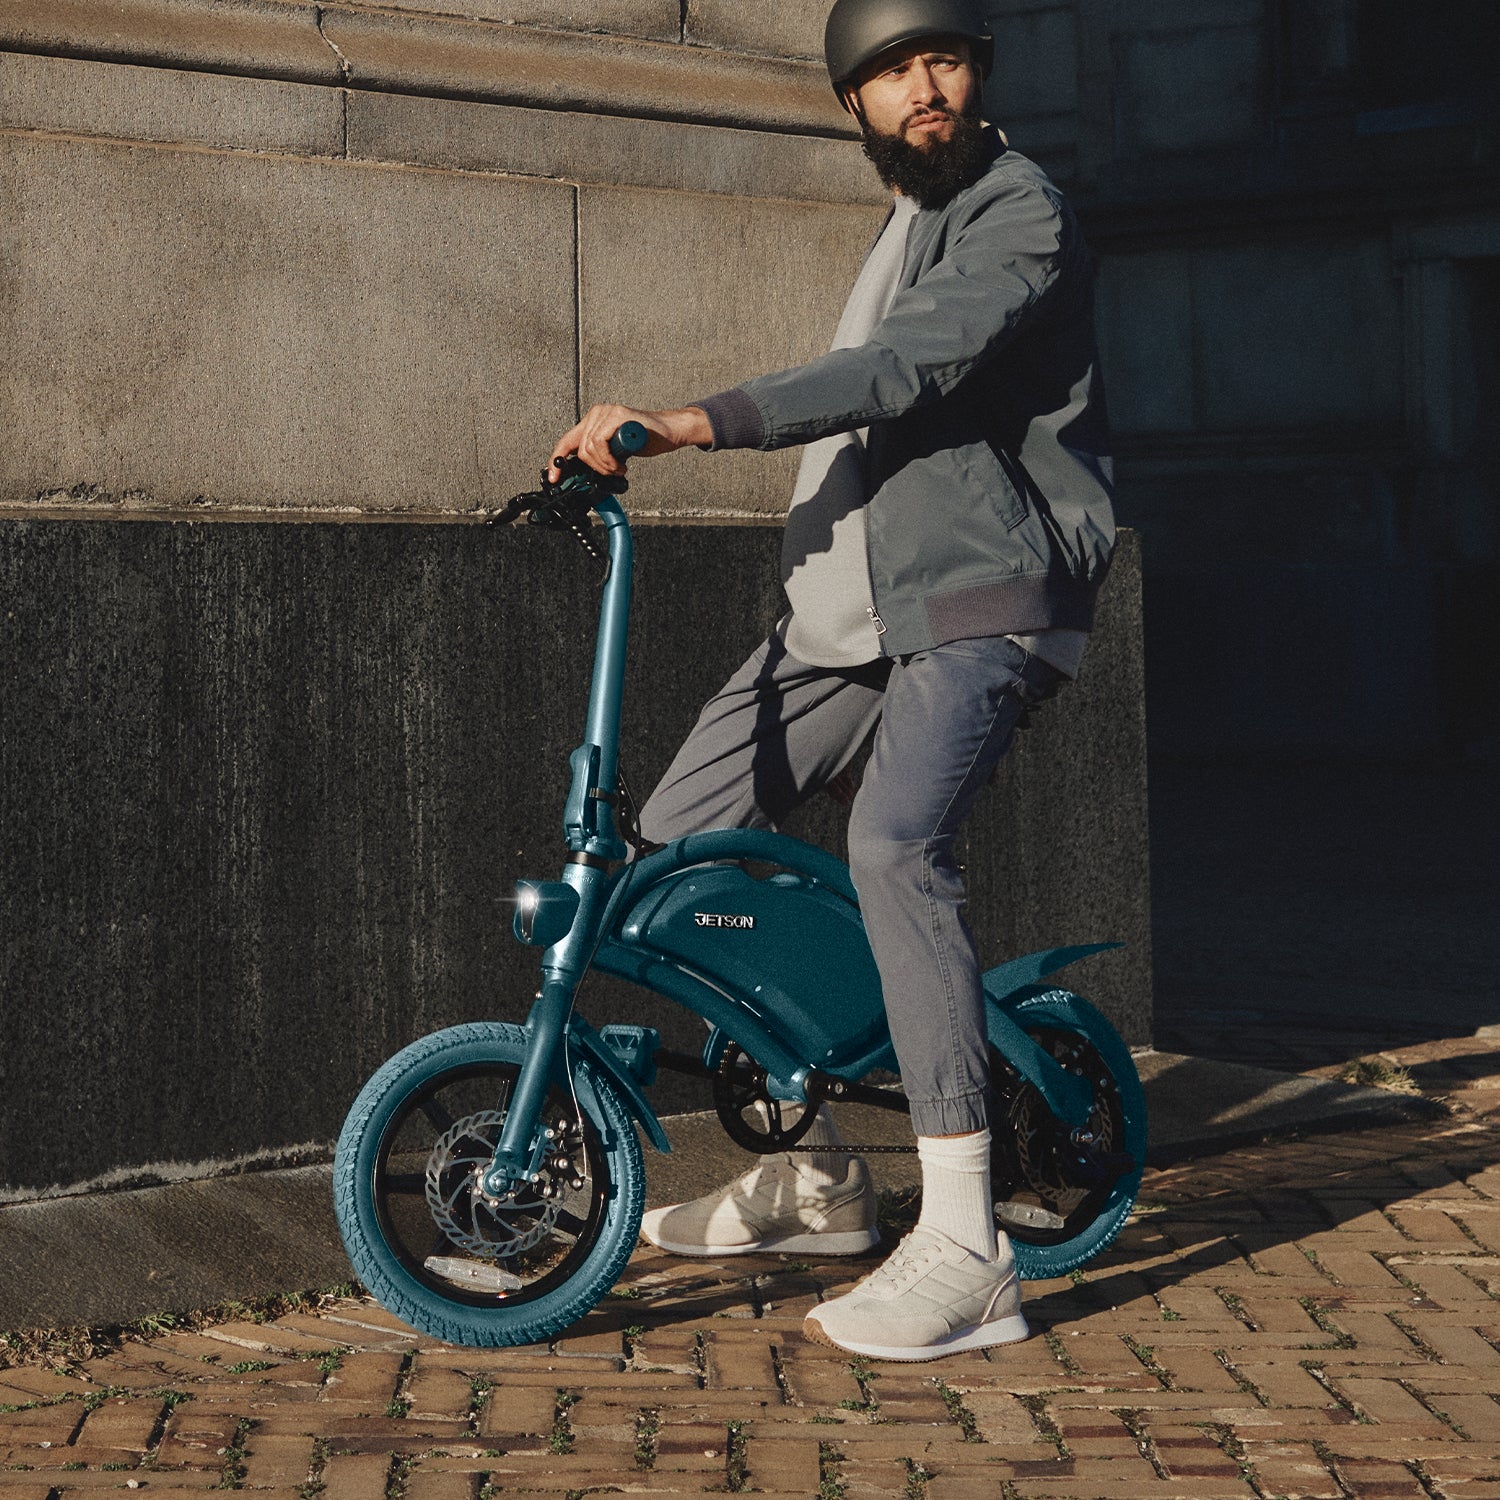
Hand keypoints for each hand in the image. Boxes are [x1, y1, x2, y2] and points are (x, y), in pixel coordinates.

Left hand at [547, 404, 711, 482]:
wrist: (668, 432)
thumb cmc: (644, 440)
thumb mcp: (615, 451)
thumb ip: (598, 456)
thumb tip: (583, 475)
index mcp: (593, 421)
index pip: (566, 442)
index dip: (557, 461)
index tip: (554, 478)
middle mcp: (597, 414)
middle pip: (579, 449)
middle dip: (595, 469)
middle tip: (612, 472)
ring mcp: (607, 413)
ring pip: (589, 448)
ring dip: (605, 466)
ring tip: (619, 468)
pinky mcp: (617, 416)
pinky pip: (601, 443)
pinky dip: (610, 460)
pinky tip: (622, 463)